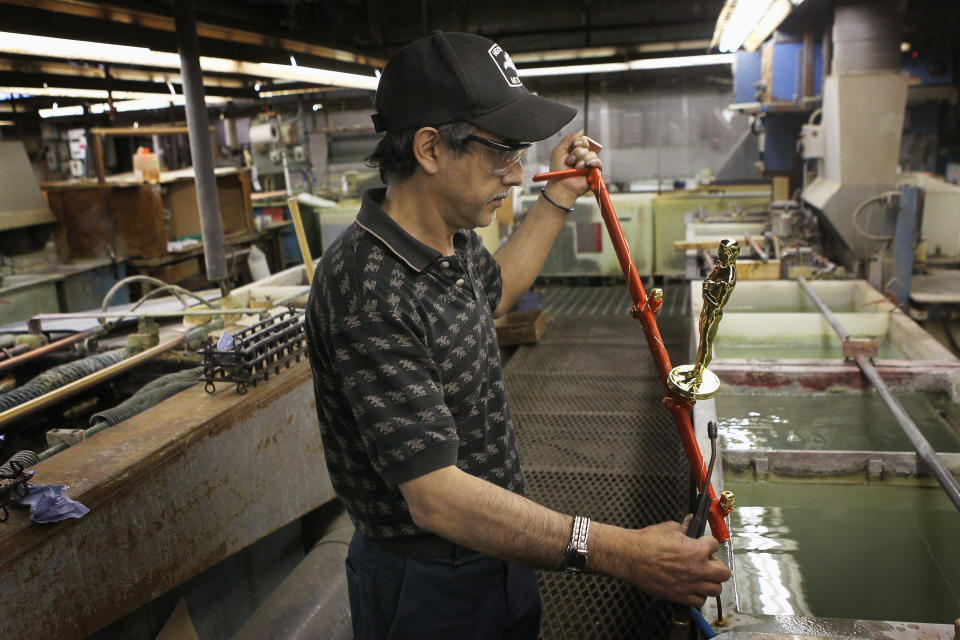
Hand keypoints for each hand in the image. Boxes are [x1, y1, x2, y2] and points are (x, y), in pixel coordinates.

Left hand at [546, 129, 602, 201]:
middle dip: (577, 153)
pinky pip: (599, 162)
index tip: (569, 151)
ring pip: (592, 154)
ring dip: (582, 160)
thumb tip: (581, 131)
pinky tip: (587, 166)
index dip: (577, 144)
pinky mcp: (594, 172)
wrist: (561, 185)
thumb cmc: (557, 170)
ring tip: (576, 168)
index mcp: (575, 151)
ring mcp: (589, 164)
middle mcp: (583, 157)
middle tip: (570, 162)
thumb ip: (569, 138)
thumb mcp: (559, 150)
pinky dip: (593, 163)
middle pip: (587, 146)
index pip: (583, 140)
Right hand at [602, 520, 730, 606]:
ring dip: (710, 582)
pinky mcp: (680, 596)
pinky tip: (691, 587)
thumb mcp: (668, 528)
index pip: (715, 545)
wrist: (630, 557)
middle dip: (718, 566)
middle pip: (723, 573)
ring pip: (715, 590)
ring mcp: (690, 585)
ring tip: (701, 576)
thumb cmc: (647, 542)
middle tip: (708, 562)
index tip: (704, 543)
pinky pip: (699, 601)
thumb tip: (688, 523)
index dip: (708, 542)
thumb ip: (683, 528)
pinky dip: (698, 595)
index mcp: (697, 550)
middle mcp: (698, 570)